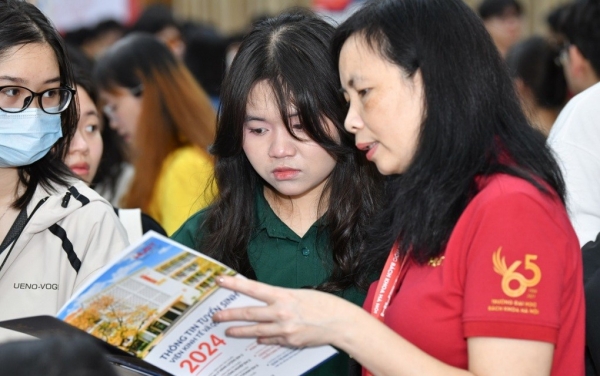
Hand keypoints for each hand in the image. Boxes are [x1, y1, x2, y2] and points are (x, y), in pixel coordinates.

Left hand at [212, 275, 360, 347]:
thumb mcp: (298, 294)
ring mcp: (284, 329)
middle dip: (229, 315)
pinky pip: (270, 340)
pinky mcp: (289, 342)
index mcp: (283, 295)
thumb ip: (279, 298)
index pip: (252, 288)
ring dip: (239, 331)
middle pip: (248, 313)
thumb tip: (262, 299)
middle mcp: (280, 312)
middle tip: (215, 316)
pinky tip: (256, 338)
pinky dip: (262, 338)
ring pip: (255, 331)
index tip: (219, 281)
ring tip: (228, 331)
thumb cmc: (322, 303)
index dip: (234, 284)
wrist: (340, 323)